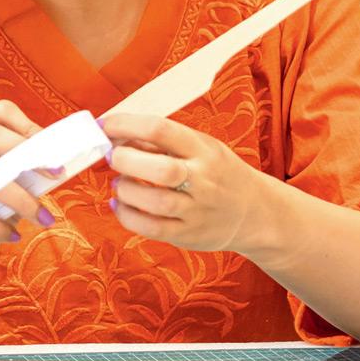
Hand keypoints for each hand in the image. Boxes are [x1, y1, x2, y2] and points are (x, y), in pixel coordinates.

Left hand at [100, 113, 271, 254]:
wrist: (254, 212)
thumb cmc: (218, 173)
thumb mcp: (200, 147)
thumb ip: (161, 142)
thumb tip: (117, 135)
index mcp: (204, 150)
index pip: (162, 130)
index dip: (126, 125)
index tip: (106, 125)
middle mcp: (203, 180)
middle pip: (160, 169)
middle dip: (125, 160)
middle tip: (112, 157)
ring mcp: (197, 211)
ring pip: (154, 202)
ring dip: (126, 190)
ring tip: (120, 183)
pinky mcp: (188, 236)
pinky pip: (151, 228)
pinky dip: (127, 216)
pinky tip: (121, 205)